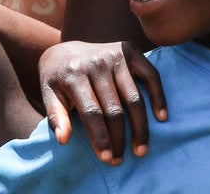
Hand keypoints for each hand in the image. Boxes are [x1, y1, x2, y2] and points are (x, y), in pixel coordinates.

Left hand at [39, 41, 166, 165]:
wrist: (63, 50)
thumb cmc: (57, 79)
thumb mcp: (48, 94)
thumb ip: (56, 116)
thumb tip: (63, 139)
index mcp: (75, 74)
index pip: (92, 112)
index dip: (100, 137)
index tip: (107, 159)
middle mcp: (97, 63)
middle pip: (114, 109)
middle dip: (119, 138)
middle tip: (121, 159)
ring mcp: (115, 55)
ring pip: (134, 97)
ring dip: (140, 127)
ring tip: (140, 149)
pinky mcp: (130, 51)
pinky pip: (150, 75)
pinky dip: (158, 96)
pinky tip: (161, 117)